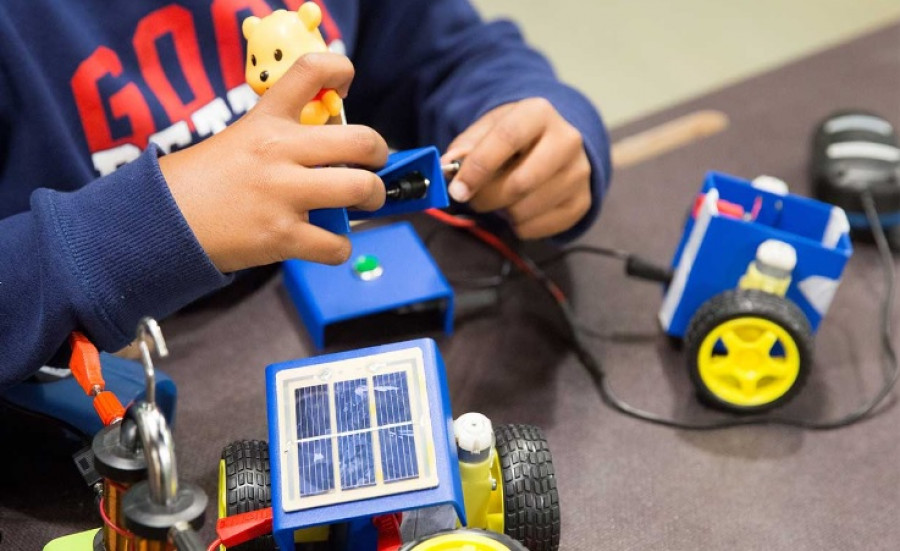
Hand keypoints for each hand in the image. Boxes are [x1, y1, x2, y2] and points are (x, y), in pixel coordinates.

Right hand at [160, 53, 386, 272]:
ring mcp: (282, 194)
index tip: (345, 83)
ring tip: (362, 204)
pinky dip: (340, 247)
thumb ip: (284, 136)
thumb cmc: (204, 181)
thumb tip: (334, 149)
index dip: (339, 69)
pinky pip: (337, 245)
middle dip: (379, 156)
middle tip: (374, 166)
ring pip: (361, 190)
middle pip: (361, 141)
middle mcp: (279, 151)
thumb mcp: (240, 138)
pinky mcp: (281, 235)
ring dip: (372, 199)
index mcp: (266, 121)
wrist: (162, 220)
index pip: (310, 71)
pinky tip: (328, 243)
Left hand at [442, 98, 590, 238]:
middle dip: (486, 197)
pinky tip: (520, 207)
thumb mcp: (488, 129)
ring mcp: (579, 173)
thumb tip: (450, 166)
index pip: (507, 139)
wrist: (557, 143)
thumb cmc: (514, 137)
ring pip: (525, 210)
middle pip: (519, 182)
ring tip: (501, 198)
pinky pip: (537, 228)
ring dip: (502, 212)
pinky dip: (518, 225)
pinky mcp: (582, 201)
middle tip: (472, 198)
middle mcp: (567, 140)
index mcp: (539, 113)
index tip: (457, 189)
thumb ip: (466, 146)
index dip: (478, 167)